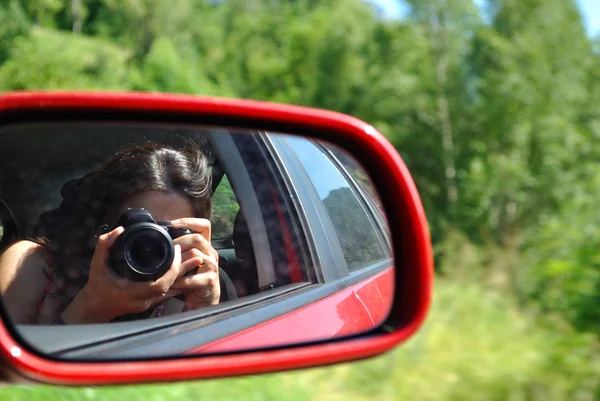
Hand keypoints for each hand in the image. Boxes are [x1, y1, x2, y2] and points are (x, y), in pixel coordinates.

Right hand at [61, 227, 196, 323]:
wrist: (95, 307)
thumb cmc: (97, 285)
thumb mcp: (97, 263)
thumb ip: (105, 245)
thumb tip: (118, 230)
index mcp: (132, 291)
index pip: (160, 284)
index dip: (172, 269)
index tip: (177, 252)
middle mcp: (143, 300)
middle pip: (172, 287)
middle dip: (183, 270)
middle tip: (191, 253)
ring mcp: (148, 304)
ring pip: (172, 290)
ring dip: (184, 275)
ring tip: (195, 260)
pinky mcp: (150, 303)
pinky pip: (168, 292)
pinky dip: (177, 281)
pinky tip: (186, 272)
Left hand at [170, 218, 219, 309]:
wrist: (205, 297)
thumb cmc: (193, 277)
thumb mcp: (187, 260)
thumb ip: (180, 249)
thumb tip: (161, 239)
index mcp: (205, 246)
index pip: (204, 225)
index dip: (190, 221)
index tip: (173, 223)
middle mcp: (211, 253)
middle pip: (197, 238)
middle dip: (179, 242)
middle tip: (168, 250)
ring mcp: (212, 266)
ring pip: (194, 255)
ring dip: (177, 262)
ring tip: (167, 269)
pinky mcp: (210, 280)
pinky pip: (191, 278)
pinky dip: (179, 281)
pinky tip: (172, 284)